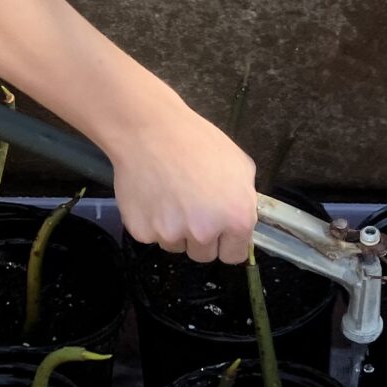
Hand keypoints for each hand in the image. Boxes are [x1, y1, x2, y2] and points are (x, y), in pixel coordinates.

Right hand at [107, 97, 259, 265]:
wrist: (151, 130)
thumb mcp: (239, 165)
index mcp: (236, 219)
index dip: (227, 242)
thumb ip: (244, 199)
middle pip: (203, 255)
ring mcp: (170, 234)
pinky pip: (150, 235)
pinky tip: (153, 195)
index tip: (219, 232)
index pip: (234, 255)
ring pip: (175, 245)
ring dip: (174, 230)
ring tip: (170, 195)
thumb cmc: (198, 142)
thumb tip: (239, 217)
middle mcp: (204, 233)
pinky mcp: (142, 232)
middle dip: (200, 238)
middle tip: (192, 207)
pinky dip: (151, 221)